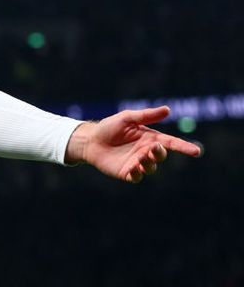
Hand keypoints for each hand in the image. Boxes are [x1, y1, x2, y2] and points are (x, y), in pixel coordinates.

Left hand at [67, 106, 201, 182]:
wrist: (90, 140)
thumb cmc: (109, 127)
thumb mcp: (127, 118)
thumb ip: (146, 115)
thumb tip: (168, 109)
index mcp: (150, 138)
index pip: (171, 143)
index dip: (184, 147)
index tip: (197, 151)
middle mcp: (146, 151)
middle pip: (161, 156)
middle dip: (160, 153)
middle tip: (153, 148)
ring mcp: (137, 163)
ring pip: (150, 167)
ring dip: (149, 163)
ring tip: (141, 157)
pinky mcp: (126, 172)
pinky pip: (136, 177)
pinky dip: (138, 174)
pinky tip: (134, 168)